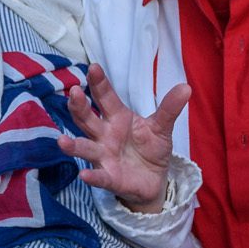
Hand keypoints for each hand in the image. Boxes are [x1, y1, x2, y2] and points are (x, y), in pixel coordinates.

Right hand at [56, 66, 186, 210]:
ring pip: (85, 147)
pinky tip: (84, 175)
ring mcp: (104, 156)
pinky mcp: (110, 177)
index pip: (105, 98)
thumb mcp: (162, 127)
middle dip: (79, 107)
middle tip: (73, 92)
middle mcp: (105, 135)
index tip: (93, 67)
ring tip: (62, 141)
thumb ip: (169, 108)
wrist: (154, 179)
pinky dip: (92, 176)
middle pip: (87, 119)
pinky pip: (99, 176)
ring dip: (73, 145)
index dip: (99, 83)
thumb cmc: (151, 148)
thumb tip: (186, 87)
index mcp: (117, 118)